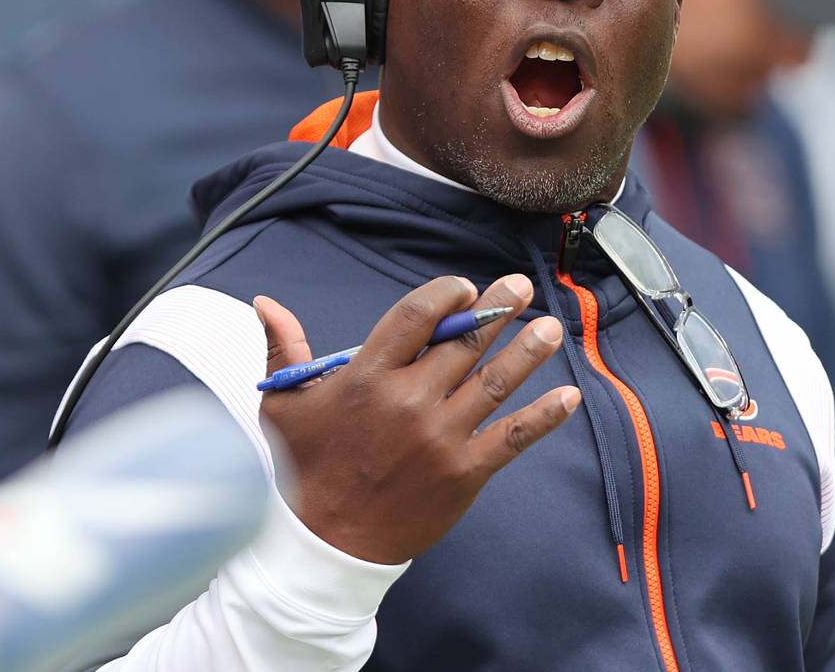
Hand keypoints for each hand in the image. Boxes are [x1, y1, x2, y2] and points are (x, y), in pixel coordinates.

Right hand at [255, 274, 579, 564]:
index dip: (445, 295)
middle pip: (463, 343)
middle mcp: (408, 401)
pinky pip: (512, 436)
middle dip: (497, 310)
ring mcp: (440, 437)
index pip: (415, 317)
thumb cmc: (304, 470)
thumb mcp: (284, 405)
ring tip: (550, 328)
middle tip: (520, 287)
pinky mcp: (464, 472)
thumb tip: (265, 301)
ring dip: (527, 351)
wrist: (325, 547)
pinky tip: (569, 396)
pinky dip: (544, 416)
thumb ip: (283, 348)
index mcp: (366, 378)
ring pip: (493, 382)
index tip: (464, 286)